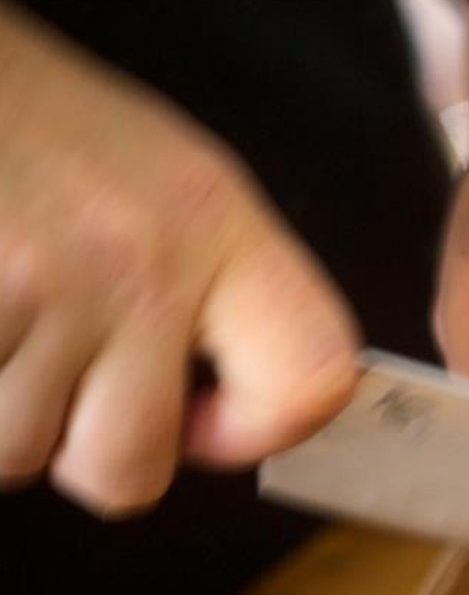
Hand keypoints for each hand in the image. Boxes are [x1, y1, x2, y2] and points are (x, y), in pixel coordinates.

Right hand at [0, 4, 359, 515]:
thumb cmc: (35, 127)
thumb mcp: (164, 182)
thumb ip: (221, 295)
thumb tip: (245, 414)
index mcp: (216, 224)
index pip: (312, 378)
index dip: (265, 429)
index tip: (212, 419)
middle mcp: (141, 261)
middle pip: (130, 467)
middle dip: (83, 452)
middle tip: (60, 380)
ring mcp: (39, 284)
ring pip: (19, 455)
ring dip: (1, 417)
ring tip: (2, 321)